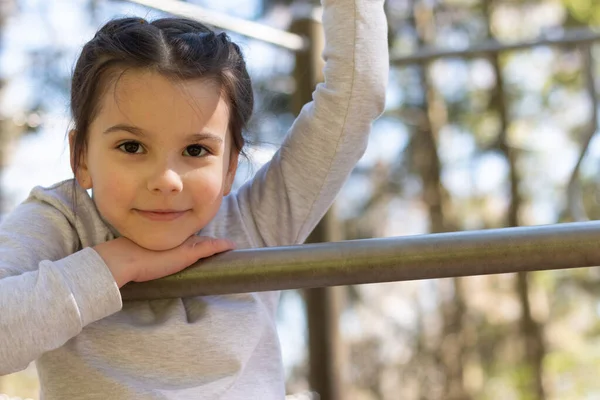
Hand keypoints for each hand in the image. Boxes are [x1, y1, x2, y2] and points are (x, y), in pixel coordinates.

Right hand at [93, 235, 234, 287]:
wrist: (123, 259)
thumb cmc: (125, 260)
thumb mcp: (137, 256)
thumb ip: (142, 258)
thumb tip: (137, 267)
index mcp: (164, 237)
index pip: (184, 237)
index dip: (193, 239)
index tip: (201, 241)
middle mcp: (175, 238)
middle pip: (196, 238)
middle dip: (206, 241)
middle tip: (220, 243)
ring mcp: (182, 245)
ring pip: (204, 242)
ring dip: (215, 244)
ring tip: (228, 246)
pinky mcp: (188, 254)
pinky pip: (210, 248)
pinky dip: (221, 246)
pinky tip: (231, 246)